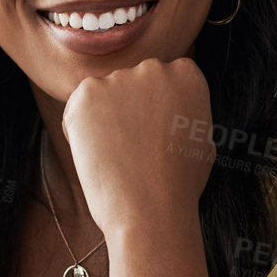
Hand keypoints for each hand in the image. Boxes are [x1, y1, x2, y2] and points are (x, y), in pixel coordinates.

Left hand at [60, 57, 215, 239]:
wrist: (150, 209)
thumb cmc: (178, 185)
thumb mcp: (199, 136)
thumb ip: (182, 108)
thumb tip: (169, 104)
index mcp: (186, 73)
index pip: (162, 80)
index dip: (155, 112)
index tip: (156, 137)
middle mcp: (154, 67)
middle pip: (131, 84)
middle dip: (128, 110)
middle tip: (134, 149)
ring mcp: (118, 78)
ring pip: (103, 96)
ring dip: (103, 120)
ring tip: (117, 156)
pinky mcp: (86, 93)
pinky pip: (77, 108)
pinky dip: (80, 130)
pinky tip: (98, 154)